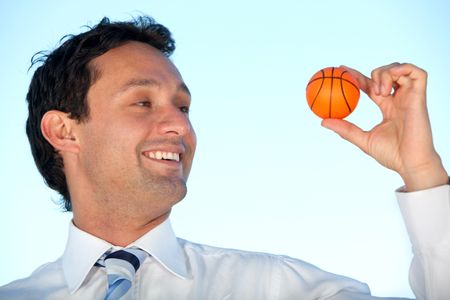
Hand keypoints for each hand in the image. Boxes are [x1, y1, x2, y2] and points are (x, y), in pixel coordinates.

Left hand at [321, 63, 447, 191]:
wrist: (410, 163)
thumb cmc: (391, 155)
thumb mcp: (362, 139)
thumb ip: (345, 129)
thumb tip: (323, 121)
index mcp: (388, 107)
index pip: (371, 86)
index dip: (357, 76)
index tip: (340, 70)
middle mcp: (399, 99)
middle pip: (386, 73)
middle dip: (373, 73)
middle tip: (359, 85)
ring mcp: (411, 96)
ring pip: (399, 69)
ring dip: (384, 74)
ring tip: (378, 92)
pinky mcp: (420, 97)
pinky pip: (416, 73)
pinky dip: (401, 71)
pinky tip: (386, 87)